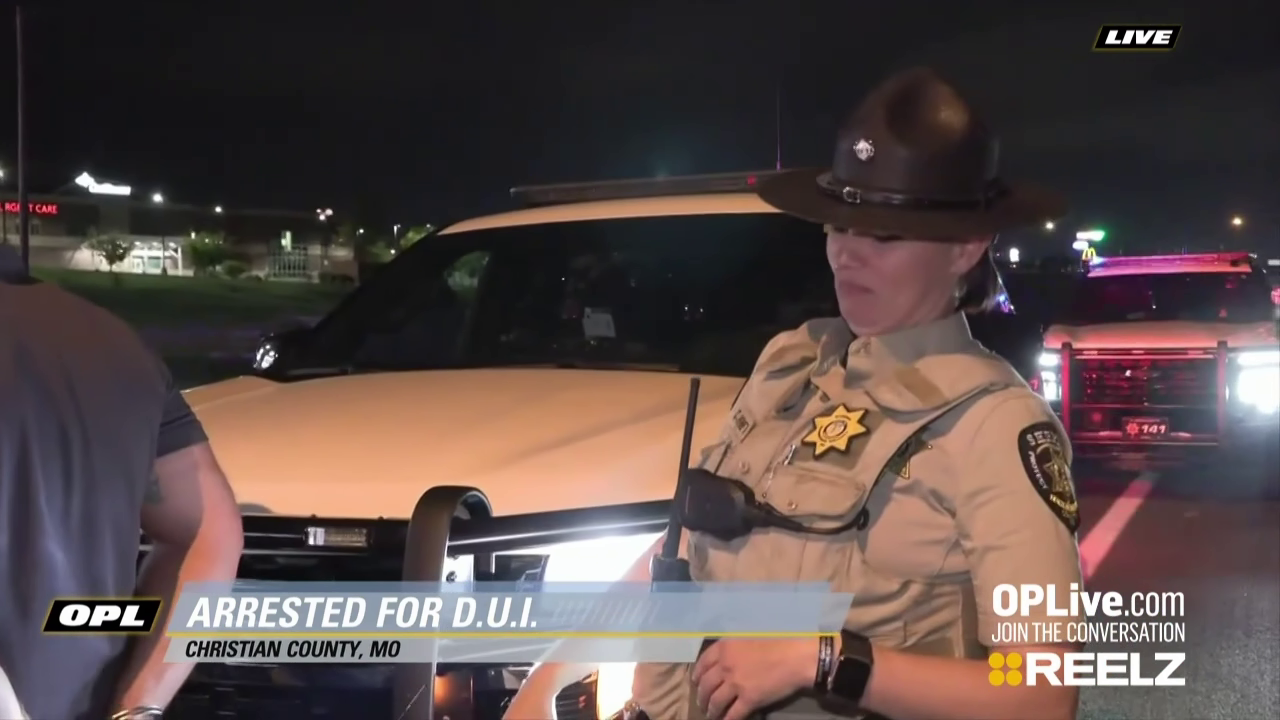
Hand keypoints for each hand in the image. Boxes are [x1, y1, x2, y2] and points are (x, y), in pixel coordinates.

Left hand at [691, 638, 815, 719]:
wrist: (796, 656)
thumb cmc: (777, 640)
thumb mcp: (748, 635)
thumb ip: (733, 647)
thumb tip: (725, 658)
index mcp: (725, 647)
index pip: (702, 663)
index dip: (697, 675)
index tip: (696, 682)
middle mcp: (725, 666)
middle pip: (706, 685)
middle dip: (701, 696)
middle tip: (701, 703)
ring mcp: (736, 684)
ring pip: (716, 701)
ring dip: (711, 710)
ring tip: (711, 714)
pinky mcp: (749, 699)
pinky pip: (733, 714)